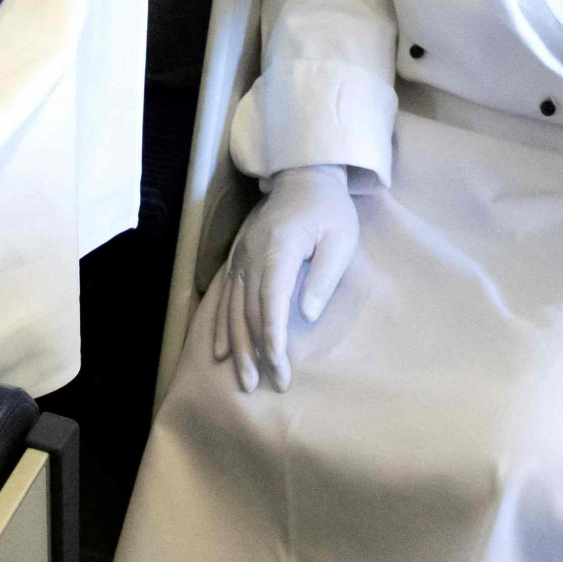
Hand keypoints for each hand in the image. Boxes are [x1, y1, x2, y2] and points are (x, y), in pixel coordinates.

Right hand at [211, 164, 360, 391]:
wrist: (303, 177)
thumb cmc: (329, 210)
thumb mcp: (341, 238)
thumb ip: (324, 275)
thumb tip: (307, 313)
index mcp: (279, 247)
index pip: (271, 300)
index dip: (273, 337)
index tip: (280, 366)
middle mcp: (252, 254)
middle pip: (249, 311)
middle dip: (258, 351)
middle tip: (269, 384)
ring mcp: (241, 257)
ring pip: (232, 309)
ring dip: (238, 347)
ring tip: (244, 379)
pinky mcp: (238, 260)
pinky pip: (225, 298)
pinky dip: (222, 327)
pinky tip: (221, 352)